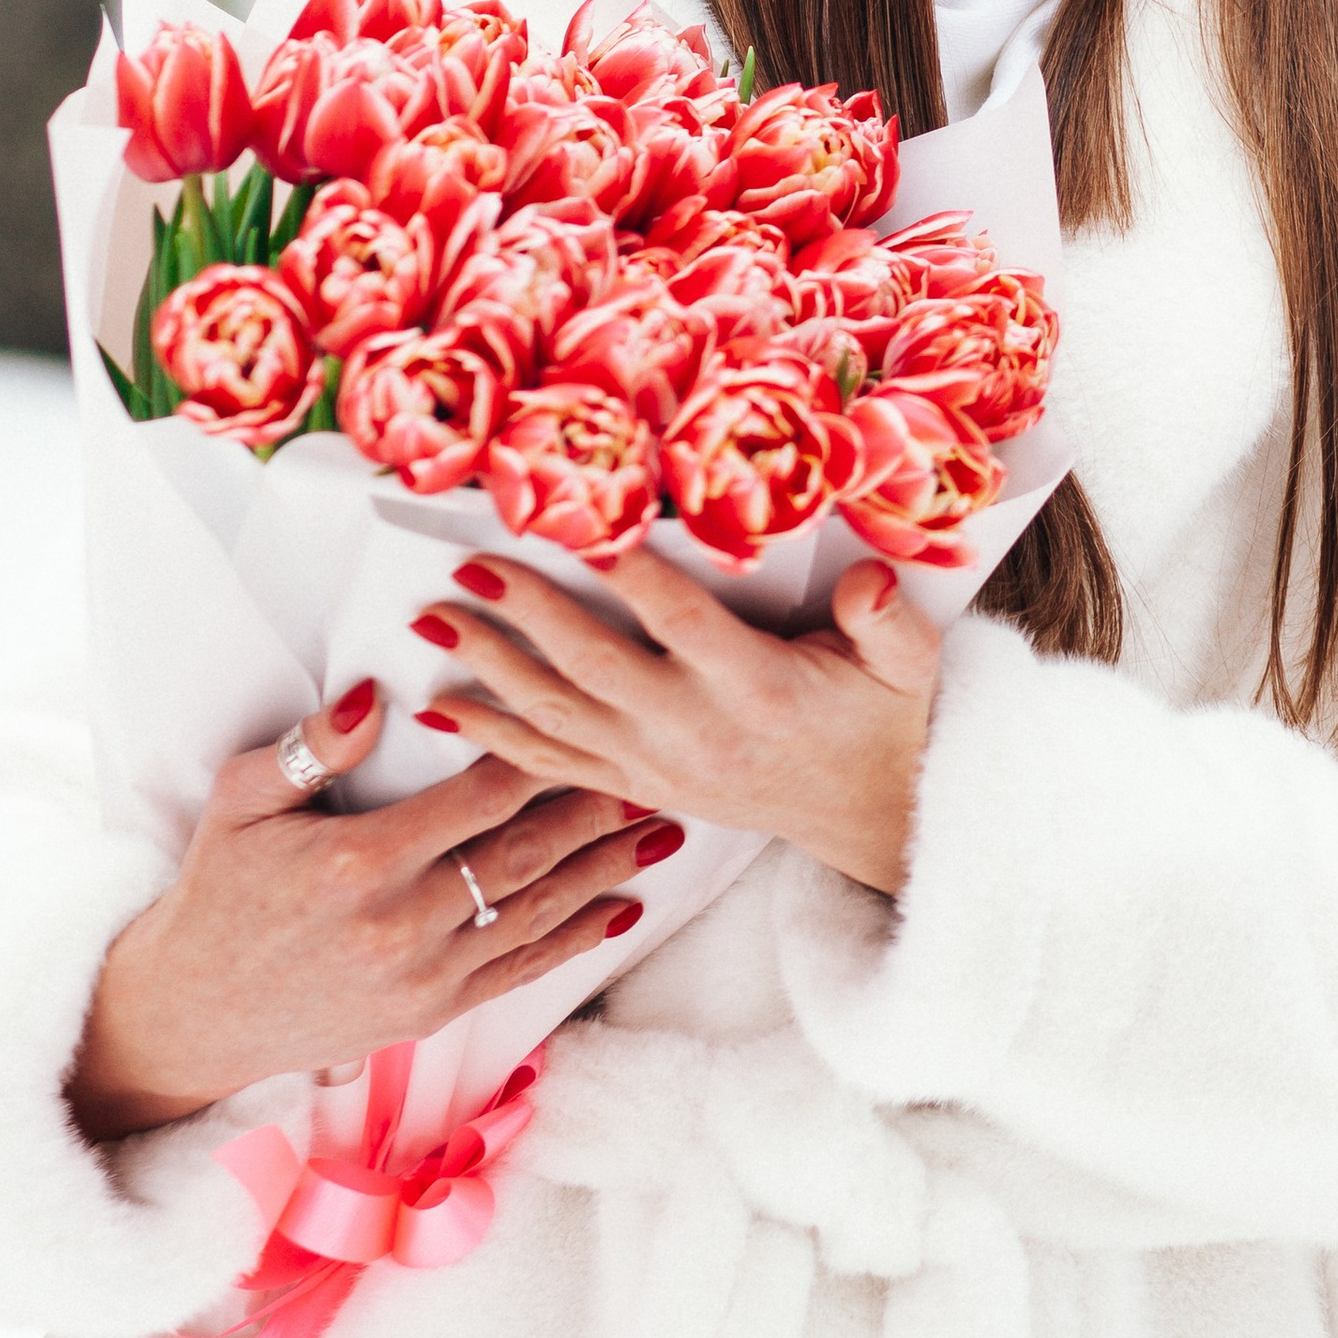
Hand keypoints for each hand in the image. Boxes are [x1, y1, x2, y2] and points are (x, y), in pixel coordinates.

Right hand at [66, 679, 675, 1141]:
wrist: (192, 1014)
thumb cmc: (216, 893)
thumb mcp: (241, 802)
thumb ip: (311, 747)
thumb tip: (375, 693)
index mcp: (359, 862)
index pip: (477, 797)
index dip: (541, 753)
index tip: (592, 713)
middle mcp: (401, 924)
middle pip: (525, 854)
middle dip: (596, 809)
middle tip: (659, 767)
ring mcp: (422, 977)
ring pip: (535, 913)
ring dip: (605, 870)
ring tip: (664, 830)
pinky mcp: (429, 1012)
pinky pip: (519, 970)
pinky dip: (576, 939)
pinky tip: (622, 909)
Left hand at [417, 550, 939, 897]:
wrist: (865, 810)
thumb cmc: (880, 715)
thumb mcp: (906, 664)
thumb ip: (887, 620)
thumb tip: (875, 580)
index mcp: (756, 686)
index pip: (681, 621)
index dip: (633, 574)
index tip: (586, 526)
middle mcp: (695, 729)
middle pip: (595, 664)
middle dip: (526, 614)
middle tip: (469, 565)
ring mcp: (657, 764)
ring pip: (557, 715)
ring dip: (489, 668)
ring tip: (431, 622)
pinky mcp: (637, 785)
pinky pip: (552, 764)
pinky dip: (493, 739)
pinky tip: (443, 711)